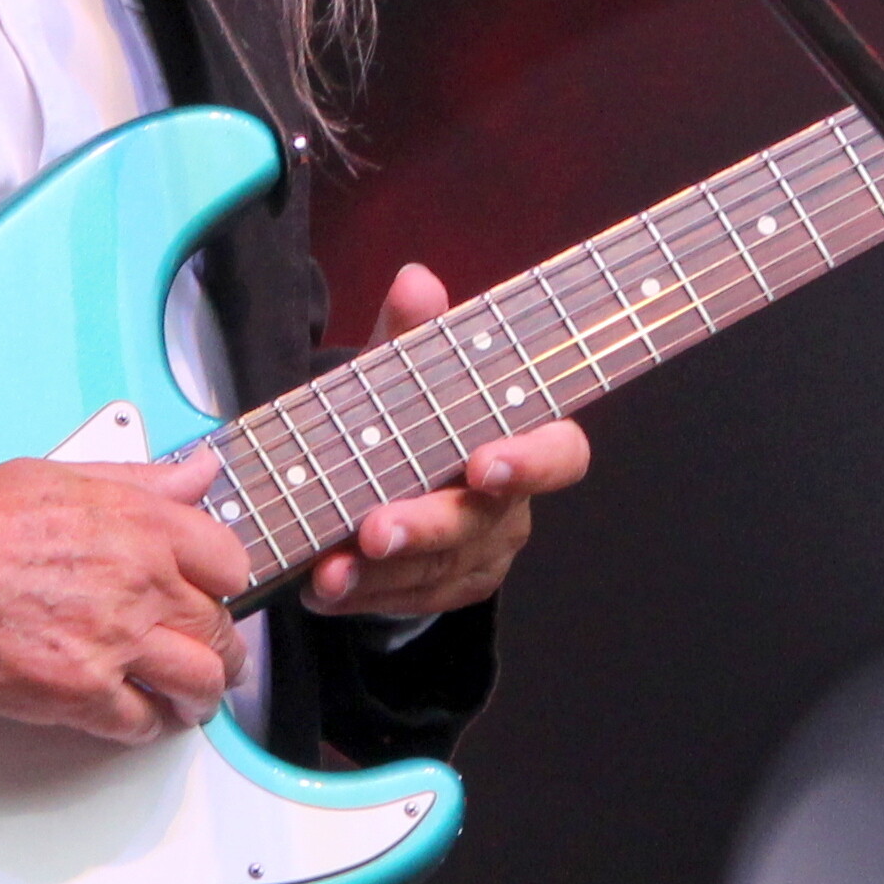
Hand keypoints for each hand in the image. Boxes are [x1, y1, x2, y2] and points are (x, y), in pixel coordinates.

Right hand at [0, 452, 249, 744]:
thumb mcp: (64, 474)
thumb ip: (141, 480)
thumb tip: (197, 473)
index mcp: (142, 525)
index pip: (230, 562)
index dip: (226, 585)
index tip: (215, 596)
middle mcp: (140, 584)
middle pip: (219, 631)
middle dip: (221, 650)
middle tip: (212, 658)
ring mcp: (114, 643)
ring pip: (196, 684)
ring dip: (199, 697)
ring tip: (190, 700)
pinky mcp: (79, 694)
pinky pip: (141, 723)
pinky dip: (147, 726)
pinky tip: (139, 717)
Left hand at [302, 263, 591, 622]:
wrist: (389, 468)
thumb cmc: (413, 410)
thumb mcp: (407, 369)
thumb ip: (414, 333)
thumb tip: (416, 282)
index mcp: (524, 440)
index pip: (560, 454)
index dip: (532, 462)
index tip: (484, 462)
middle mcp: (512, 505)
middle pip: (483, 523)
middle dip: (427, 528)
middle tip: (374, 529)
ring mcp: (482, 554)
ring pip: (440, 571)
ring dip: (381, 573)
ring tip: (328, 570)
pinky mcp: (447, 590)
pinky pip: (410, 602)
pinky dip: (365, 596)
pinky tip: (323, 588)